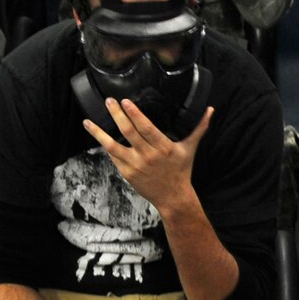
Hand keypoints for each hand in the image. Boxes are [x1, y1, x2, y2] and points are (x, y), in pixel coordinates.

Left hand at [83, 98, 212, 215]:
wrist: (173, 198)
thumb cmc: (181, 170)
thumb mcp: (190, 148)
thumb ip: (199, 128)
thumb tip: (210, 110)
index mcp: (163, 147)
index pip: (146, 128)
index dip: (134, 114)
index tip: (125, 101)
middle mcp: (148, 156)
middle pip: (128, 132)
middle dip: (117, 115)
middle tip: (109, 101)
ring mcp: (135, 165)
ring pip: (112, 146)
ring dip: (99, 133)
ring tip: (88, 121)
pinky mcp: (127, 173)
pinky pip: (113, 157)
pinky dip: (105, 145)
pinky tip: (97, 134)